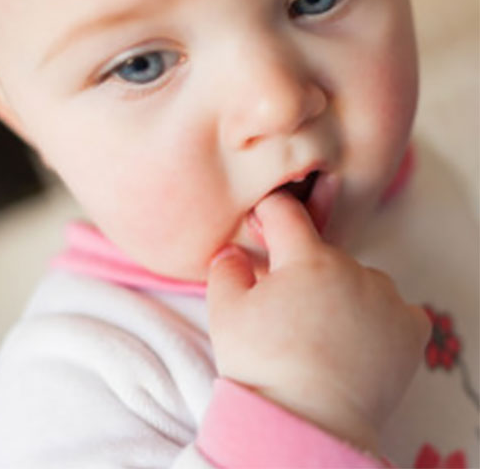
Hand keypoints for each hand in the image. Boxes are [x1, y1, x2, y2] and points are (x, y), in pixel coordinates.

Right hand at [206, 191, 430, 453]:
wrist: (306, 423)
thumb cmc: (262, 365)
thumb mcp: (225, 312)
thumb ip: (226, 268)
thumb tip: (233, 251)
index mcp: (307, 259)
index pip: (286, 213)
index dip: (269, 213)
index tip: (263, 223)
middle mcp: (354, 269)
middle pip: (321, 254)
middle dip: (301, 270)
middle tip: (286, 307)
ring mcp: (386, 298)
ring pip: (356, 278)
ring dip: (339, 291)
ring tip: (321, 331)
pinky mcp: (410, 329)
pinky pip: (391, 306)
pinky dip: (375, 315)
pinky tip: (357, 339)